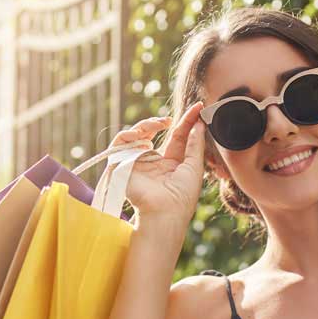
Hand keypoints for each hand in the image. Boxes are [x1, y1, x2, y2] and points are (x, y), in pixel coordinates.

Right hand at [104, 101, 205, 222]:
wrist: (165, 211)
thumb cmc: (182, 195)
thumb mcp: (194, 166)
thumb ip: (195, 144)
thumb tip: (198, 124)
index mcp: (170, 164)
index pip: (177, 137)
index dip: (186, 121)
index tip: (197, 107)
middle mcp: (152, 162)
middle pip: (153, 132)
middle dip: (161, 121)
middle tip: (170, 119)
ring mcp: (136, 163)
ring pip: (135, 134)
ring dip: (146, 125)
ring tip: (158, 124)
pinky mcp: (121, 165)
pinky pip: (120, 143)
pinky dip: (128, 134)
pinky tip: (141, 136)